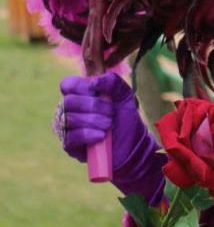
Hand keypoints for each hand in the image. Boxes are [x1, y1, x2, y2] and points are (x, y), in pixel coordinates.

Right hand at [59, 72, 164, 202]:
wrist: (132, 144)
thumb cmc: (125, 117)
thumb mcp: (124, 95)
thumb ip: (112, 82)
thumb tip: (93, 82)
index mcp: (80, 94)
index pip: (67, 84)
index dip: (80, 86)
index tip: (97, 92)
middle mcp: (69, 110)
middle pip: (68, 101)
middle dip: (93, 106)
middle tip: (111, 112)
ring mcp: (67, 128)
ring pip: (69, 119)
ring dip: (94, 120)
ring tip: (109, 125)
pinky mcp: (69, 145)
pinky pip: (71, 137)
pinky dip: (89, 134)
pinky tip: (101, 136)